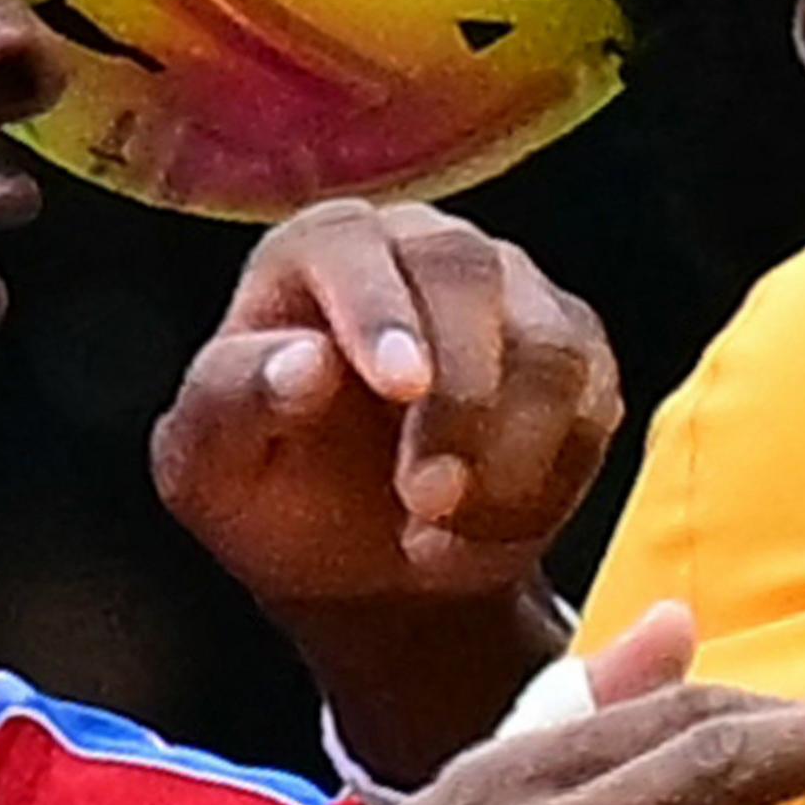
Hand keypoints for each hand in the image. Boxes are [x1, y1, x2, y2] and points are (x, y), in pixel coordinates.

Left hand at [154, 199, 621, 604]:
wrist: (356, 559)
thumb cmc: (267, 488)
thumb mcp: (211, 464)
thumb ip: (233, 399)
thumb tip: (303, 363)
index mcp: (318, 249)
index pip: (353, 245)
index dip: (380, 310)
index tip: (399, 388)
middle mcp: (423, 246)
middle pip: (470, 276)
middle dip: (457, 399)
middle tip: (425, 501)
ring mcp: (513, 294)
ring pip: (551, 347)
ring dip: (507, 460)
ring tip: (437, 537)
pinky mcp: (576, 356)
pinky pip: (594, 408)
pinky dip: (544, 490)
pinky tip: (479, 536)